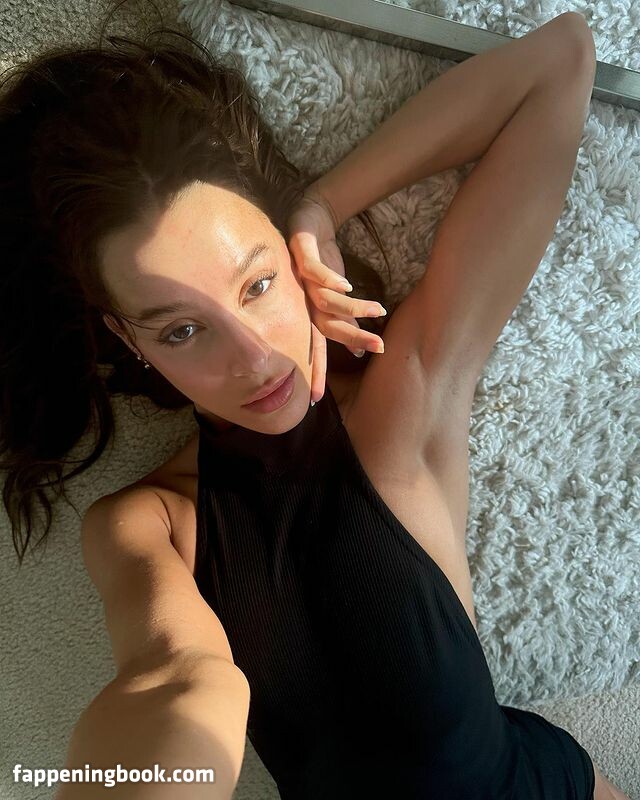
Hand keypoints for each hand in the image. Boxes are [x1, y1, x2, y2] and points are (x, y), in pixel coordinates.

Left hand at [287, 187, 385, 403]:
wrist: (310, 222)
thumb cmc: (323, 265)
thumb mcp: (337, 297)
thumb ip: (346, 323)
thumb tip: (359, 352)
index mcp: (311, 315)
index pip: (315, 349)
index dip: (316, 373)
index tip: (316, 400)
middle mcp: (303, 302)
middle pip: (326, 327)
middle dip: (351, 339)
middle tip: (376, 349)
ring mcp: (300, 279)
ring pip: (326, 301)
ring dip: (352, 307)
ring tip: (378, 309)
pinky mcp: (302, 254)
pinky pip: (314, 271)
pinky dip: (330, 279)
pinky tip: (347, 285)